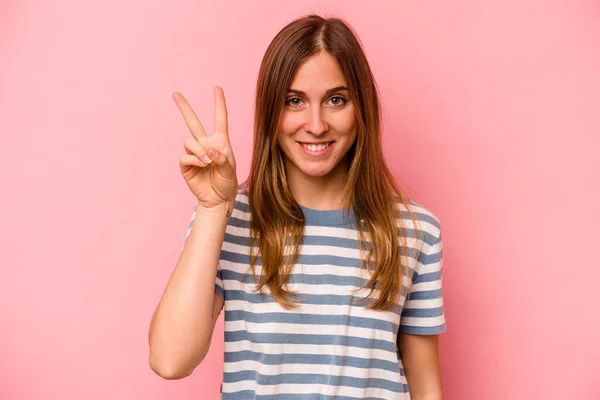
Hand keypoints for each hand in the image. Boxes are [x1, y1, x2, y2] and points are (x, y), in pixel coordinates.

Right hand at [173, 87, 237, 211]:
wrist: (218, 198)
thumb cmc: (227, 182)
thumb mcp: (230, 169)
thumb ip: (222, 157)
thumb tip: (209, 149)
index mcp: (220, 141)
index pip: (220, 119)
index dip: (219, 104)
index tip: (217, 88)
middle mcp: (206, 144)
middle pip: (193, 122)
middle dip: (184, 108)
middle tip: (175, 94)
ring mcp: (194, 153)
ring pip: (189, 141)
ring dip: (198, 150)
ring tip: (207, 162)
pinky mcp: (186, 164)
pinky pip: (185, 156)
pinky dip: (194, 160)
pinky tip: (202, 166)